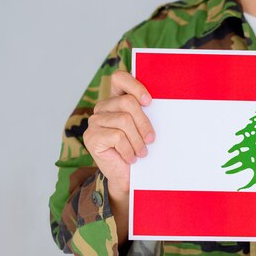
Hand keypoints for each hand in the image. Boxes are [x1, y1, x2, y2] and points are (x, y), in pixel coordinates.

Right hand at [84, 70, 154, 198]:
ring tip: (142, 152)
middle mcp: (102, 107)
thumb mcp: (144, 128)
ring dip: (137, 140)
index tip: (149, 102)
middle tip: (151, 140)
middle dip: (144, 123)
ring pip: (124, 121)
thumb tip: (163, 102)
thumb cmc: (139, 149)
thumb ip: (146, 112)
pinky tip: (131, 158)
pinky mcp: (91, 137)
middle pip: (127, 103)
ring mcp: (94, 122)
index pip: (119, 78)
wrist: (128, 177)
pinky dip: (129, 149)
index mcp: (116, 99)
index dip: (135, 86)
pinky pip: (117, 136)